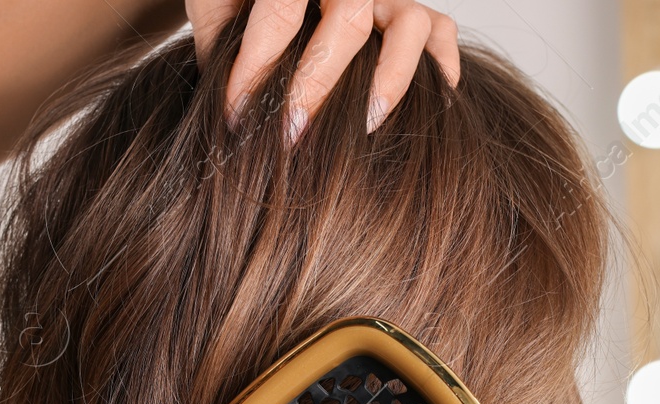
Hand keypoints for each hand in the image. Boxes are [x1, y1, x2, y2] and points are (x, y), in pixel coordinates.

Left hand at [186, 0, 460, 136]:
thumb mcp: (217, 6)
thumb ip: (218, 45)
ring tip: (365, 126)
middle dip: (318, 84)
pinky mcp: (415, 8)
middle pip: (348, 21)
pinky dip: (438, 74)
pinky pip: (442, 36)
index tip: (237, 115)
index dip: (257, 67)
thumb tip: (221, 113)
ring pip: (410, 25)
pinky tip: (419, 113)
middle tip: (290, 134)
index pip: (280, 14)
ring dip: (390, 80)